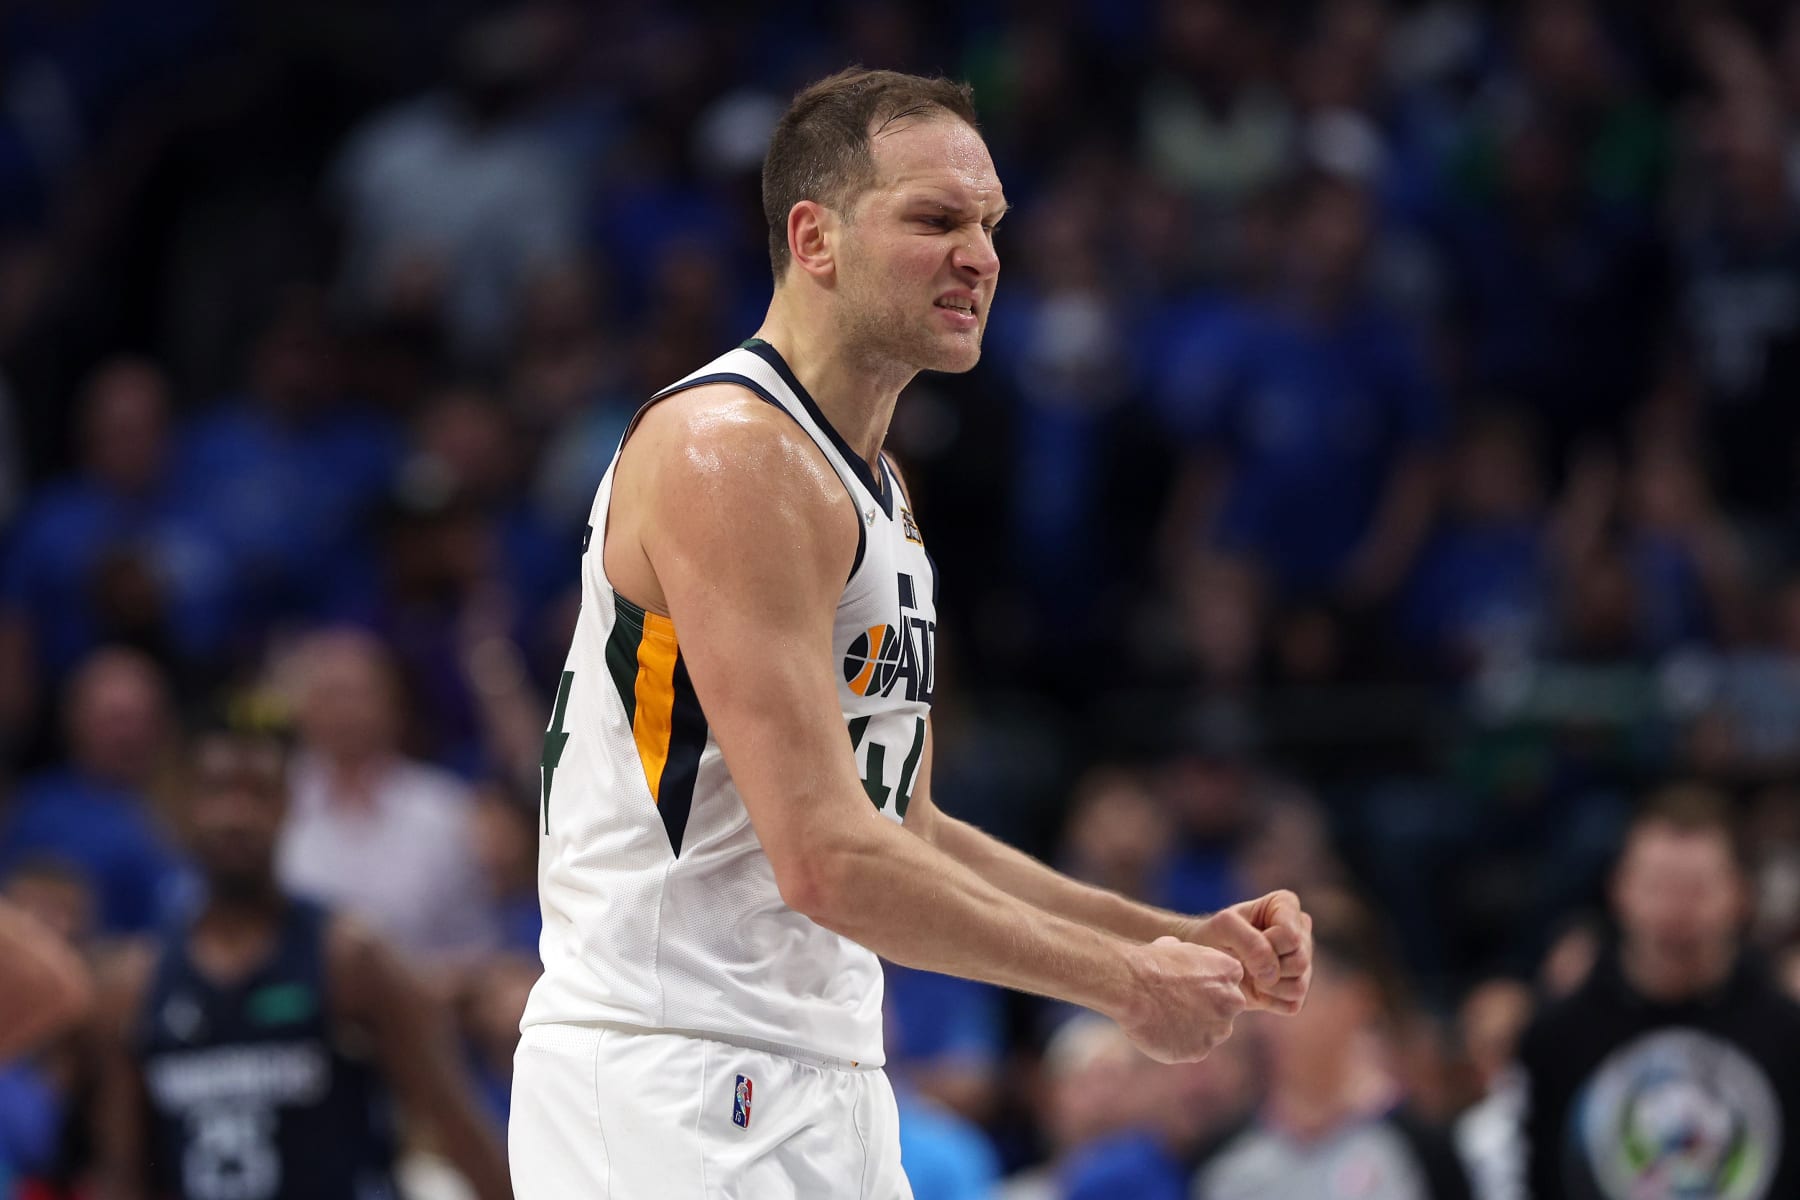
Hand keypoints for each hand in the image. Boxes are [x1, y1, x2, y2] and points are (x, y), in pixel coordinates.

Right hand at [1114, 936, 1246, 1063]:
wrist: (1132, 987)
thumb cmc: (1151, 962)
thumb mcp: (1177, 947)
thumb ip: (1192, 957)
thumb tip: (1181, 952)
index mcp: (1231, 971)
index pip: (1229, 983)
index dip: (1207, 985)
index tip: (1187, 984)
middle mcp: (1233, 1002)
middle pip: (1225, 1009)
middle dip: (1206, 1008)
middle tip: (1176, 1003)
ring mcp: (1218, 1029)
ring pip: (1210, 1032)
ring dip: (1194, 1028)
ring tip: (1165, 1018)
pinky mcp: (1200, 1051)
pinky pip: (1193, 1049)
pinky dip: (1179, 1044)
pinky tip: (1160, 1031)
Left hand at [1179, 889, 1312, 1014]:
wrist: (1207, 963)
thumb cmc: (1214, 937)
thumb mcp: (1224, 926)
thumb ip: (1249, 941)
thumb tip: (1272, 973)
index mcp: (1287, 906)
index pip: (1291, 935)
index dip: (1266, 944)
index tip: (1244, 940)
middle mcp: (1302, 933)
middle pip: (1300, 961)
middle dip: (1267, 967)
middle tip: (1245, 961)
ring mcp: (1304, 963)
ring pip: (1299, 985)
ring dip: (1267, 986)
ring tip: (1249, 973)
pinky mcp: (1297, 991)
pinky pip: (1292, 1004)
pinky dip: (1269, 1001)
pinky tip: (1255, 987)